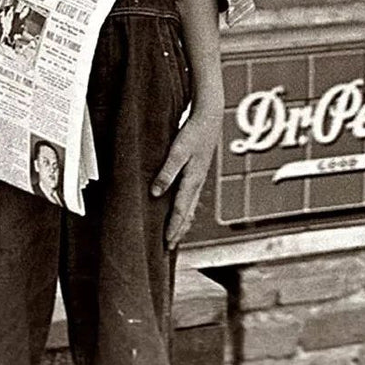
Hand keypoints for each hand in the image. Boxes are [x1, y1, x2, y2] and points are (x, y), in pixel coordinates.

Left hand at [151, 101, 220, 249]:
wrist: (210, 118)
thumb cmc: (193, 133)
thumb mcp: (177, 152)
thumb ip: (166, 172)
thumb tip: (155, 193)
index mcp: (192, 180)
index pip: (181, 210)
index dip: (173, 227)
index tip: (167, 243)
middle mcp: (197, 182)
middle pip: (187, 213)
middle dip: (179, 230)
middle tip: (170, 247)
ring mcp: (199, 178)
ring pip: (191, 206)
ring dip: (183, 222)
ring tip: (177, 234)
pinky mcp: (198, 171)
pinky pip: (191, 197)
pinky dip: (186, 209)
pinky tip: (183, 209)